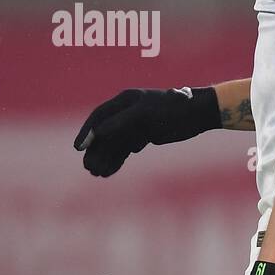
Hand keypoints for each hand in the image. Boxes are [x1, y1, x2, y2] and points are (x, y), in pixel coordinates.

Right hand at [73, 86, 219, 176]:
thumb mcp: (144, 114)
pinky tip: (109, 172)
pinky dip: (117, 160)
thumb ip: (120, 123)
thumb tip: (97, 133)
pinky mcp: (144, 136)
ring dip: (105, 158)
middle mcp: (126, 112)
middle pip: (105, 133)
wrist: (197, 114)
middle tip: (88, 168)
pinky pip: (125, 149)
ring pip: (114, 144)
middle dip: (96, 150)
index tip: (78, 148)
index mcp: (124, 101)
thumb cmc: (172, 109)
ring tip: (97, 174)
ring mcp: (135, 125)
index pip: (99, 116)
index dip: (87, 132)